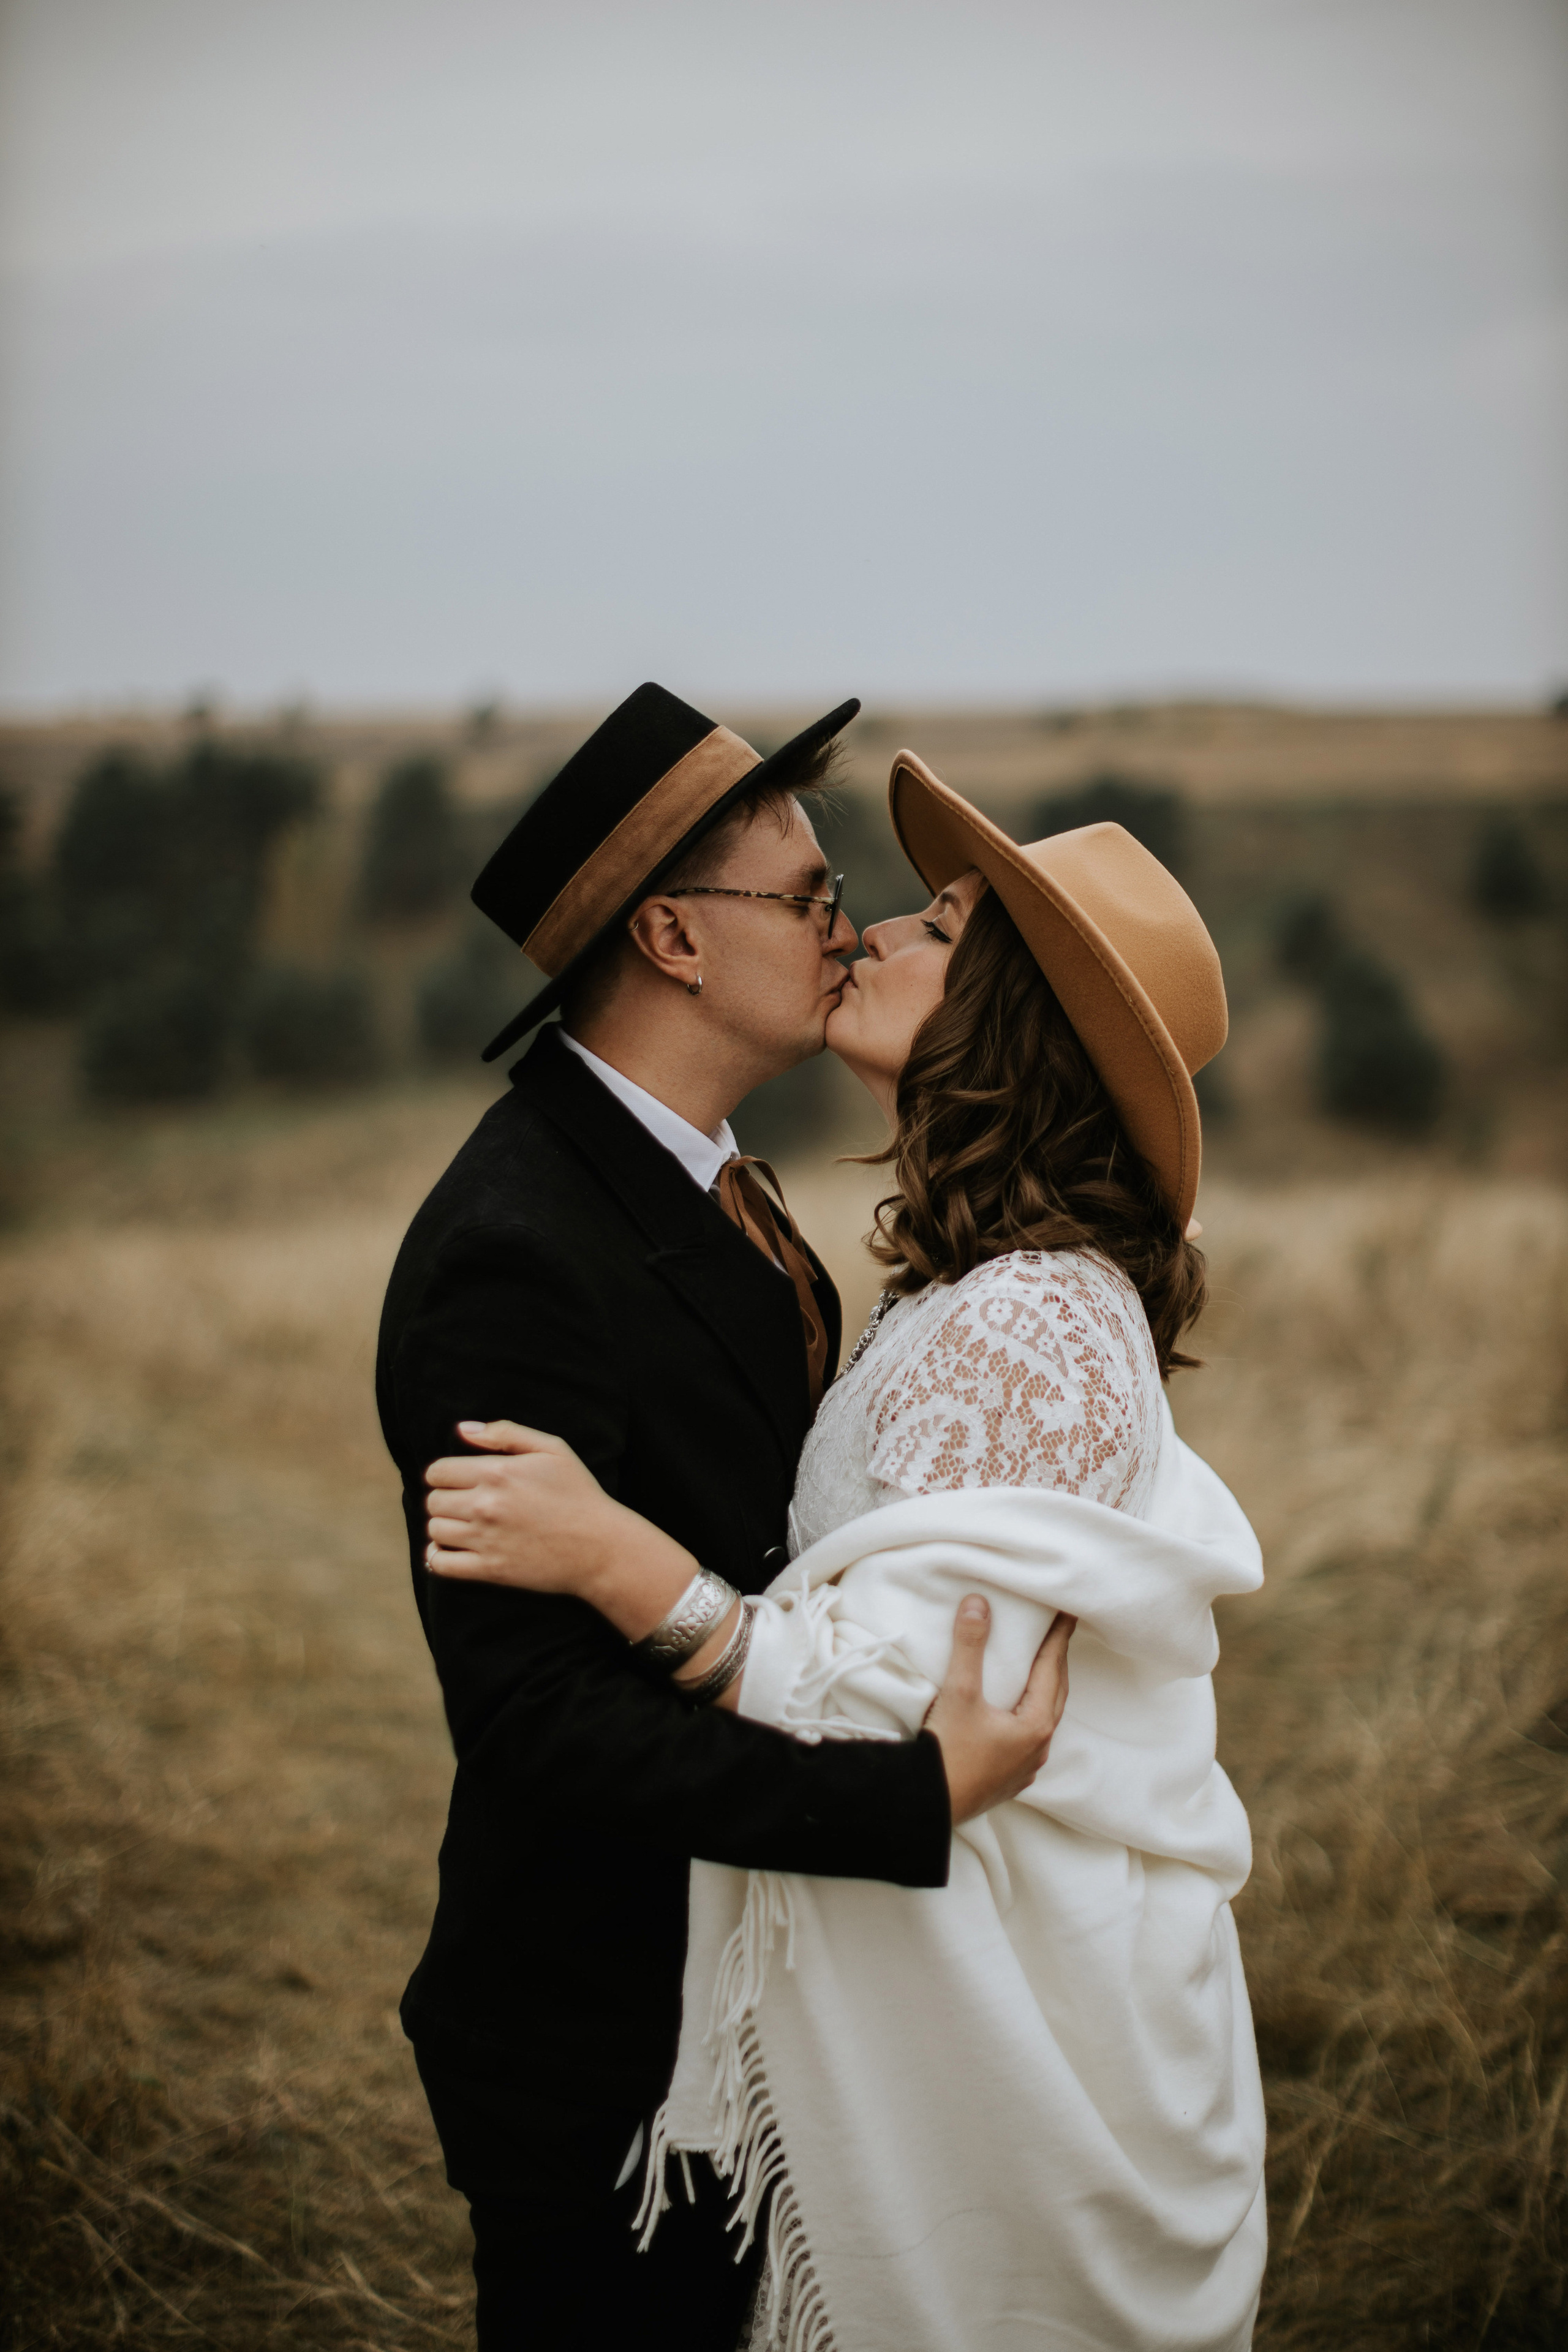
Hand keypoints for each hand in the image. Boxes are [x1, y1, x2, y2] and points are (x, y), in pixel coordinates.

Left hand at [424, 1420, 625, 1598]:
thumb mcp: (552, 1449)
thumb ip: (505, 1433)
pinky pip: (440, 1564)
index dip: (444, 1474)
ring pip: (435, 1530)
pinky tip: (451, 1550)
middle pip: (433, 1501)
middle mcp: (485, 1505)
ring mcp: (486, 1539)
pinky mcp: (490, 1570)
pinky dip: (437, 1557)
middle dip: (444, 1499)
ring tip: (464, 1526)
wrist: (601, 1547)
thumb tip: (462, 1429)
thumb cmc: (579, 1494)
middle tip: (465, 1503)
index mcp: (497, 1472)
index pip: (437, 1471)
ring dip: (443, 1526)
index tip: (457, 1481)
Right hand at [924, 1598, 1074, 1826]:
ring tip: (1039, 1668)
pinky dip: (1029, 1715)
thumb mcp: (959, 1692)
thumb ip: (969, 1646)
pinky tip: (1016, 1714)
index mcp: (1036, 1724)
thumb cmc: (949, 1751)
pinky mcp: (1009, 1779)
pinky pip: (1029, 1739)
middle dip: (1057, 1662)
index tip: (1069, 1613)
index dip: (1060, 1637)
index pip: (1053, 1668)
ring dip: (1045, 1690)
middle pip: (1056, 1694)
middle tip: (1057, 1634)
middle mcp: (1038, 1747)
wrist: (930, 1805)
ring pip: (1044, 1718)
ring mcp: (1025, 1766)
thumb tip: (978, 1604)